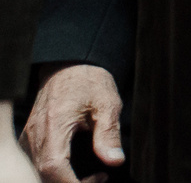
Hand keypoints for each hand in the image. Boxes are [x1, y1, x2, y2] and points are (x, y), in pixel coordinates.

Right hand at [20, 66, 122, 181]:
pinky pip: (37, 165)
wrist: (69, 65)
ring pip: (39, 173)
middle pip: (43, 176)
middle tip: (100, 179)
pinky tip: (76, 171)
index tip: (96, 182)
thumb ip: (108, 133)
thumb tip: (115, 160)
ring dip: (64, 180)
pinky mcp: (30, 141)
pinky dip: (56, 174)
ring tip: (94, 176)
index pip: (53, 167)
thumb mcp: (107, 104)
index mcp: (53, 126)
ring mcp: (29, 139)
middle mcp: (35, 136)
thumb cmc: (88, 81)